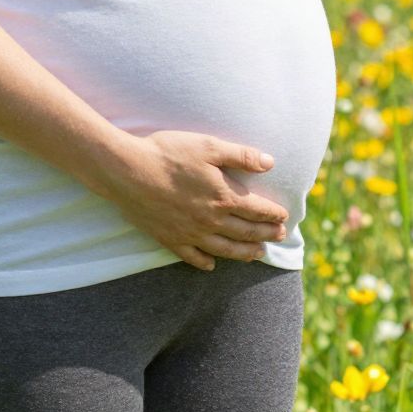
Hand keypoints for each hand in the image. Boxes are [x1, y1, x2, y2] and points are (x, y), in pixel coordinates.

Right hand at [104, 130, 289, 269]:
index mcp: (223, 196)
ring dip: (243, 252)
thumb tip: (270, 163)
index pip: (257, 209)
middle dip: (265, 234)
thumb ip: (242, 156)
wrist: (128, 171)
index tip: (285, 218)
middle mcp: (210, 220)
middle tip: (279, 237)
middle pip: (245, 232)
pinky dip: (204, 262)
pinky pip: (192, 257)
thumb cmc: (169, 153)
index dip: (273, 214)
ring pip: (224, 249)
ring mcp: (189, 233)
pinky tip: (212, 265)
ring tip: (257, 255)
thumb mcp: (209, 146)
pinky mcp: (169, 239)